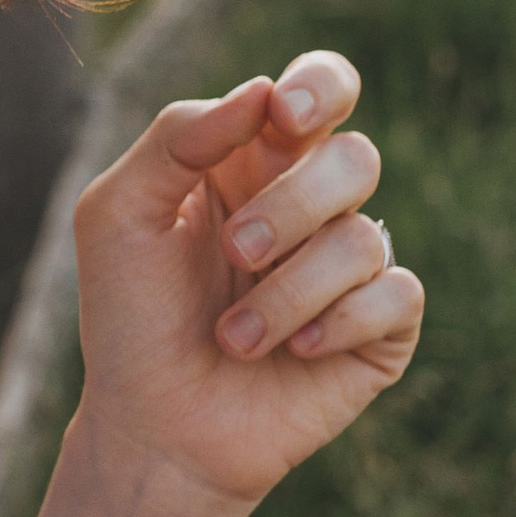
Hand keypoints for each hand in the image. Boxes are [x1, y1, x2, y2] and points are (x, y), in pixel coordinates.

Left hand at [71, 52, 422, 516]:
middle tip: (235, 253)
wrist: (153, 429)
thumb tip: (262, 92)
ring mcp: (353, 268)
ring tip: (231, 339)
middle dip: (291, 206)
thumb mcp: (119, 217)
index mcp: (255, 163)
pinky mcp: (381, 330)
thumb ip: (176, 139)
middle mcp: (314, 206)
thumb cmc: (131, 320)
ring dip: (287, 292)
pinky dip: (337, 323)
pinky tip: (294, 354)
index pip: (321, 89)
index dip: (320, 86)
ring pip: (364, 236)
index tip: (287, 116)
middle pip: (352, 158)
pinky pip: (396, 295)